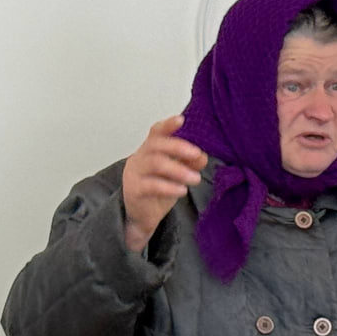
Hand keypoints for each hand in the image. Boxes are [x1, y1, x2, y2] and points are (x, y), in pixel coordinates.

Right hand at [122, 116, 207, 251]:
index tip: (181, 119)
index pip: (156, 132)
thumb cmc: (159, 190)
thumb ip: (189, 163)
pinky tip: (182, 190)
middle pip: (156, 145)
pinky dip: (169, 187)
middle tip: (197, 154)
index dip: (168, 125)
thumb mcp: (177, 174)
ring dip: (179, 170)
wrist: (141, 216)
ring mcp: (134, 173)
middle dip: (178, 147)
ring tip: (195, 178)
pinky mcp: (134, 190)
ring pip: (155, 163)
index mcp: (150, 149)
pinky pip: (151, 185)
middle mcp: (140, 157)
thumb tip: (203, 156)